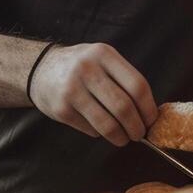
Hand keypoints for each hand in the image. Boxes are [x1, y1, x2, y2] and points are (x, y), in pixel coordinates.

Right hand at [29, 42, 158, 146]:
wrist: (40, 69)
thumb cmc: (81, 68)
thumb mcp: (102, 60)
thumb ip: (123, 79)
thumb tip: (149, 113)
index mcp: (104, 54)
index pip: (137, 85)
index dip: (148, 108)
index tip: (151, 120)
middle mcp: (87, 69)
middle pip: (123, 106)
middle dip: (136, 127)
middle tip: (139, 135)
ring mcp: (72, 89)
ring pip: (108, 123)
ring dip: (121, 136)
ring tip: (123, 138)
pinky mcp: (61, 108)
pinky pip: (90, 129)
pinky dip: (99, 133)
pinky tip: (99, 128)